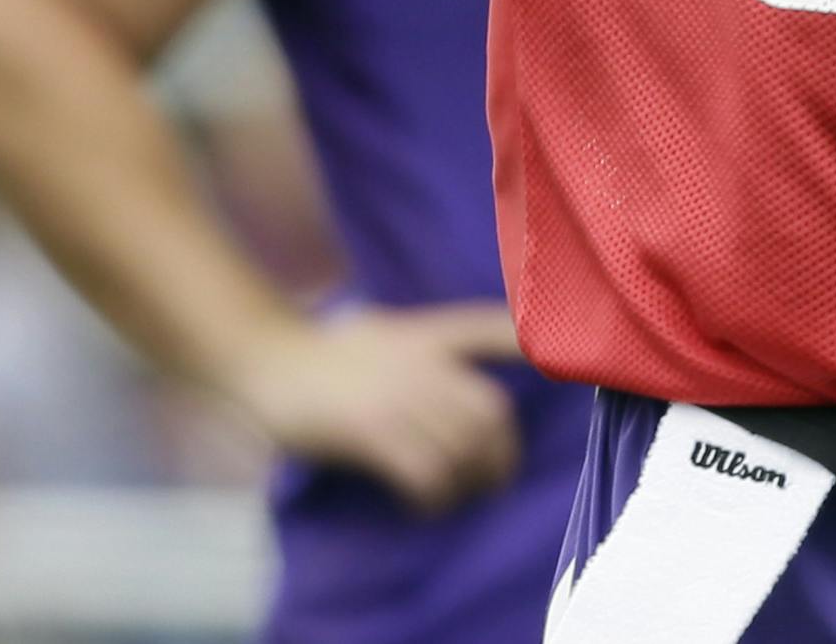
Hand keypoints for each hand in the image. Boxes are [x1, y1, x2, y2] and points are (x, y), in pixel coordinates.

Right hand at [222, 301, 524, 513]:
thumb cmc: (329, 351)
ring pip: (463, 445)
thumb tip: (452, 375)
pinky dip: (436, 496)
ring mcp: (397, 394)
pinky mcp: (371, 430)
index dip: (534, 349)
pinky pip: (424, 471)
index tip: (565, 369)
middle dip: (502, 452)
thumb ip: (425, 346)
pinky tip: (429, 505)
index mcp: (431, 331)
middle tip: (498, 479)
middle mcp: (423, 361)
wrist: (270, 362)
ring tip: (464, 497)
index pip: (497, 331)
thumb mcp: (388, 329)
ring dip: (471, 480)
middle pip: (490, 410)